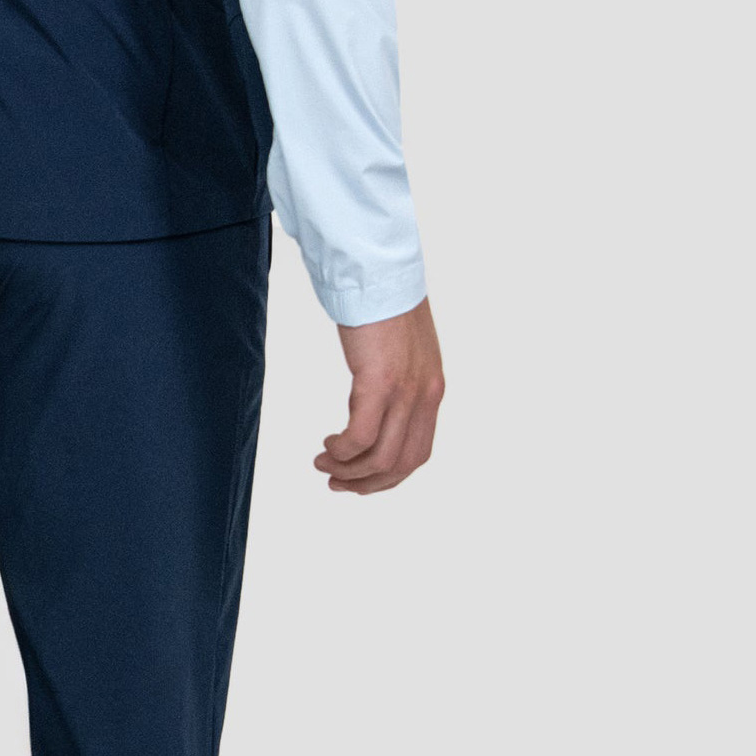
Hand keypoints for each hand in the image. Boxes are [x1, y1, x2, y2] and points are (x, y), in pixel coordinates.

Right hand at [314, 298, 444, 494]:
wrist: (377, 272)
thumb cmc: (381, 302)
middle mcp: (424, 396)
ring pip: (381, 458)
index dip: (388, 475)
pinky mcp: (379, 382)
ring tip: (323, 465)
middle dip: (368, 483)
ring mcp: (404, 391)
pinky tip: (327, 445)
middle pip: (402, 464)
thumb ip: (394, 377)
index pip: (418, 451)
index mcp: (431, 389)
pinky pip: (360, 436)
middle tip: (337, 484)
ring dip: (349, 471)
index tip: (360, 478)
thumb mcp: (399, 349)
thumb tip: (373, 398)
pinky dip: (342, 450)